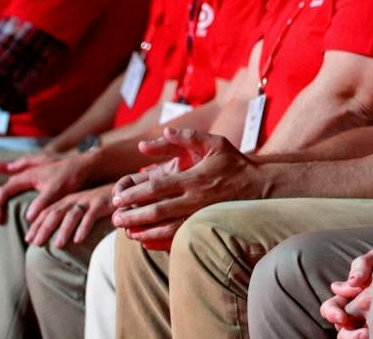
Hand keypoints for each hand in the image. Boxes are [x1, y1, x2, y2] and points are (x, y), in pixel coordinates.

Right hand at [0, 151, 90, 224]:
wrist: (89, 164)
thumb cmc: (73, 175)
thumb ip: (42, 202)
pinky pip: (22, 186)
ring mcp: (35, 176)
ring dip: (3, 197)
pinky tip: (17, 205)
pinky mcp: (43, 181)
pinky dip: (15, 193)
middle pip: (5, 188)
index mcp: (29, 175)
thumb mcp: (57, 189)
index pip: (4, 191)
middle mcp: (29, 174)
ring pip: (12, 186)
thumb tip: (28, 217)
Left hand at [24, 183, 114, 248]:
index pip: (47, 212)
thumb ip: (64, 218)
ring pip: (72, 215)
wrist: (122, 190)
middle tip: (36, 244)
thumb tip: (45, 237)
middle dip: (45, 228)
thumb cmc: (96, 204)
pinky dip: (83, 227)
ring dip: (64, 230)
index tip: (28, 239)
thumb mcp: (78, 209)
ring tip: (57, 246)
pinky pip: (91, 216)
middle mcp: (75, 199)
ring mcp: (88, 201)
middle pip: (56, 213)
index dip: (37, 225)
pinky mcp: (101, 204)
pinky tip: (78, 239)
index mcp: (67, 200)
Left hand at [111, 128, 255, 247]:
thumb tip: (162, 131)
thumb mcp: (214, 143)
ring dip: (142, 231)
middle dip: (132, 215)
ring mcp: (198, 216)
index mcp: (193, 178)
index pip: (157, 187)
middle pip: (156, 210)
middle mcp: (194, 199)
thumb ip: (187, 137)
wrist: (258, 187)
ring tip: (125, 231)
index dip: (135, 194)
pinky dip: (158, 241)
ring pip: (164, 228)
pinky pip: (176, 238)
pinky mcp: (202, 227)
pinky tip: (145, 240)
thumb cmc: (234, 163)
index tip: (117, 197)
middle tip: (115, 217)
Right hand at [319, 247, 372, 336]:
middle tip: (361, 333)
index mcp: (349, 295)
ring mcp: (369, 319)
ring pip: (353, 336)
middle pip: (341, 329)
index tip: (342, 316)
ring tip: (369, 335)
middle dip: (346, 335)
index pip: (331, 308)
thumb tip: (351, 282)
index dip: (331, 313)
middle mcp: (356, 310)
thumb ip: (362, 265)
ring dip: (356, 338)